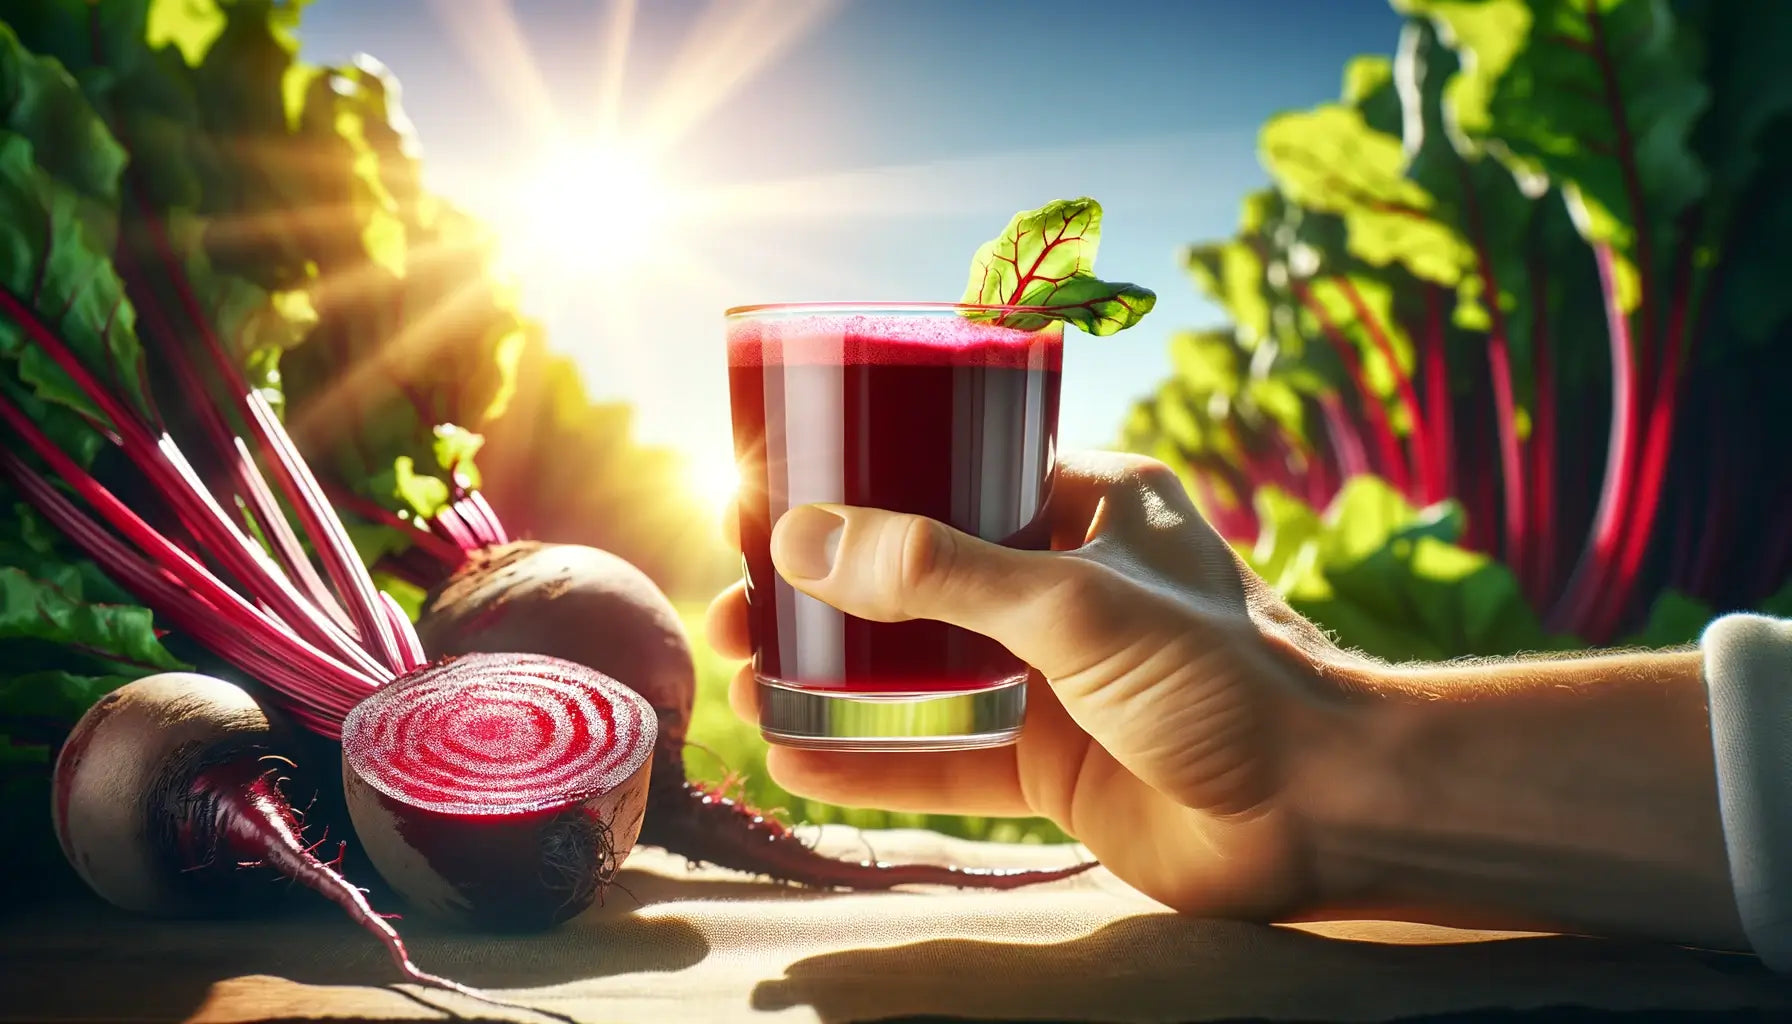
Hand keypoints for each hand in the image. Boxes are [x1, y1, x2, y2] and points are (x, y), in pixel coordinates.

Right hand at [705, 450, 1355, 919]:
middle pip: (913, 575)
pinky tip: (796, 759)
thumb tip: (803, 539)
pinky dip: (871, 759)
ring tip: (742, 677)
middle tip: (735, 604)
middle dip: (821, 590)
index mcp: (1086, 503)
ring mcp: (1053, 676)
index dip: (858, 484)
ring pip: (916, 667)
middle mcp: (1063, 582)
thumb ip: (940, 572)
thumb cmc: (1226, 677)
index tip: (773, 500)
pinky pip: (941, 755)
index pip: (950, 471)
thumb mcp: (1076, 603)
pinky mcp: (1050, 761)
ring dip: (831, 674)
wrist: (1323, 813)